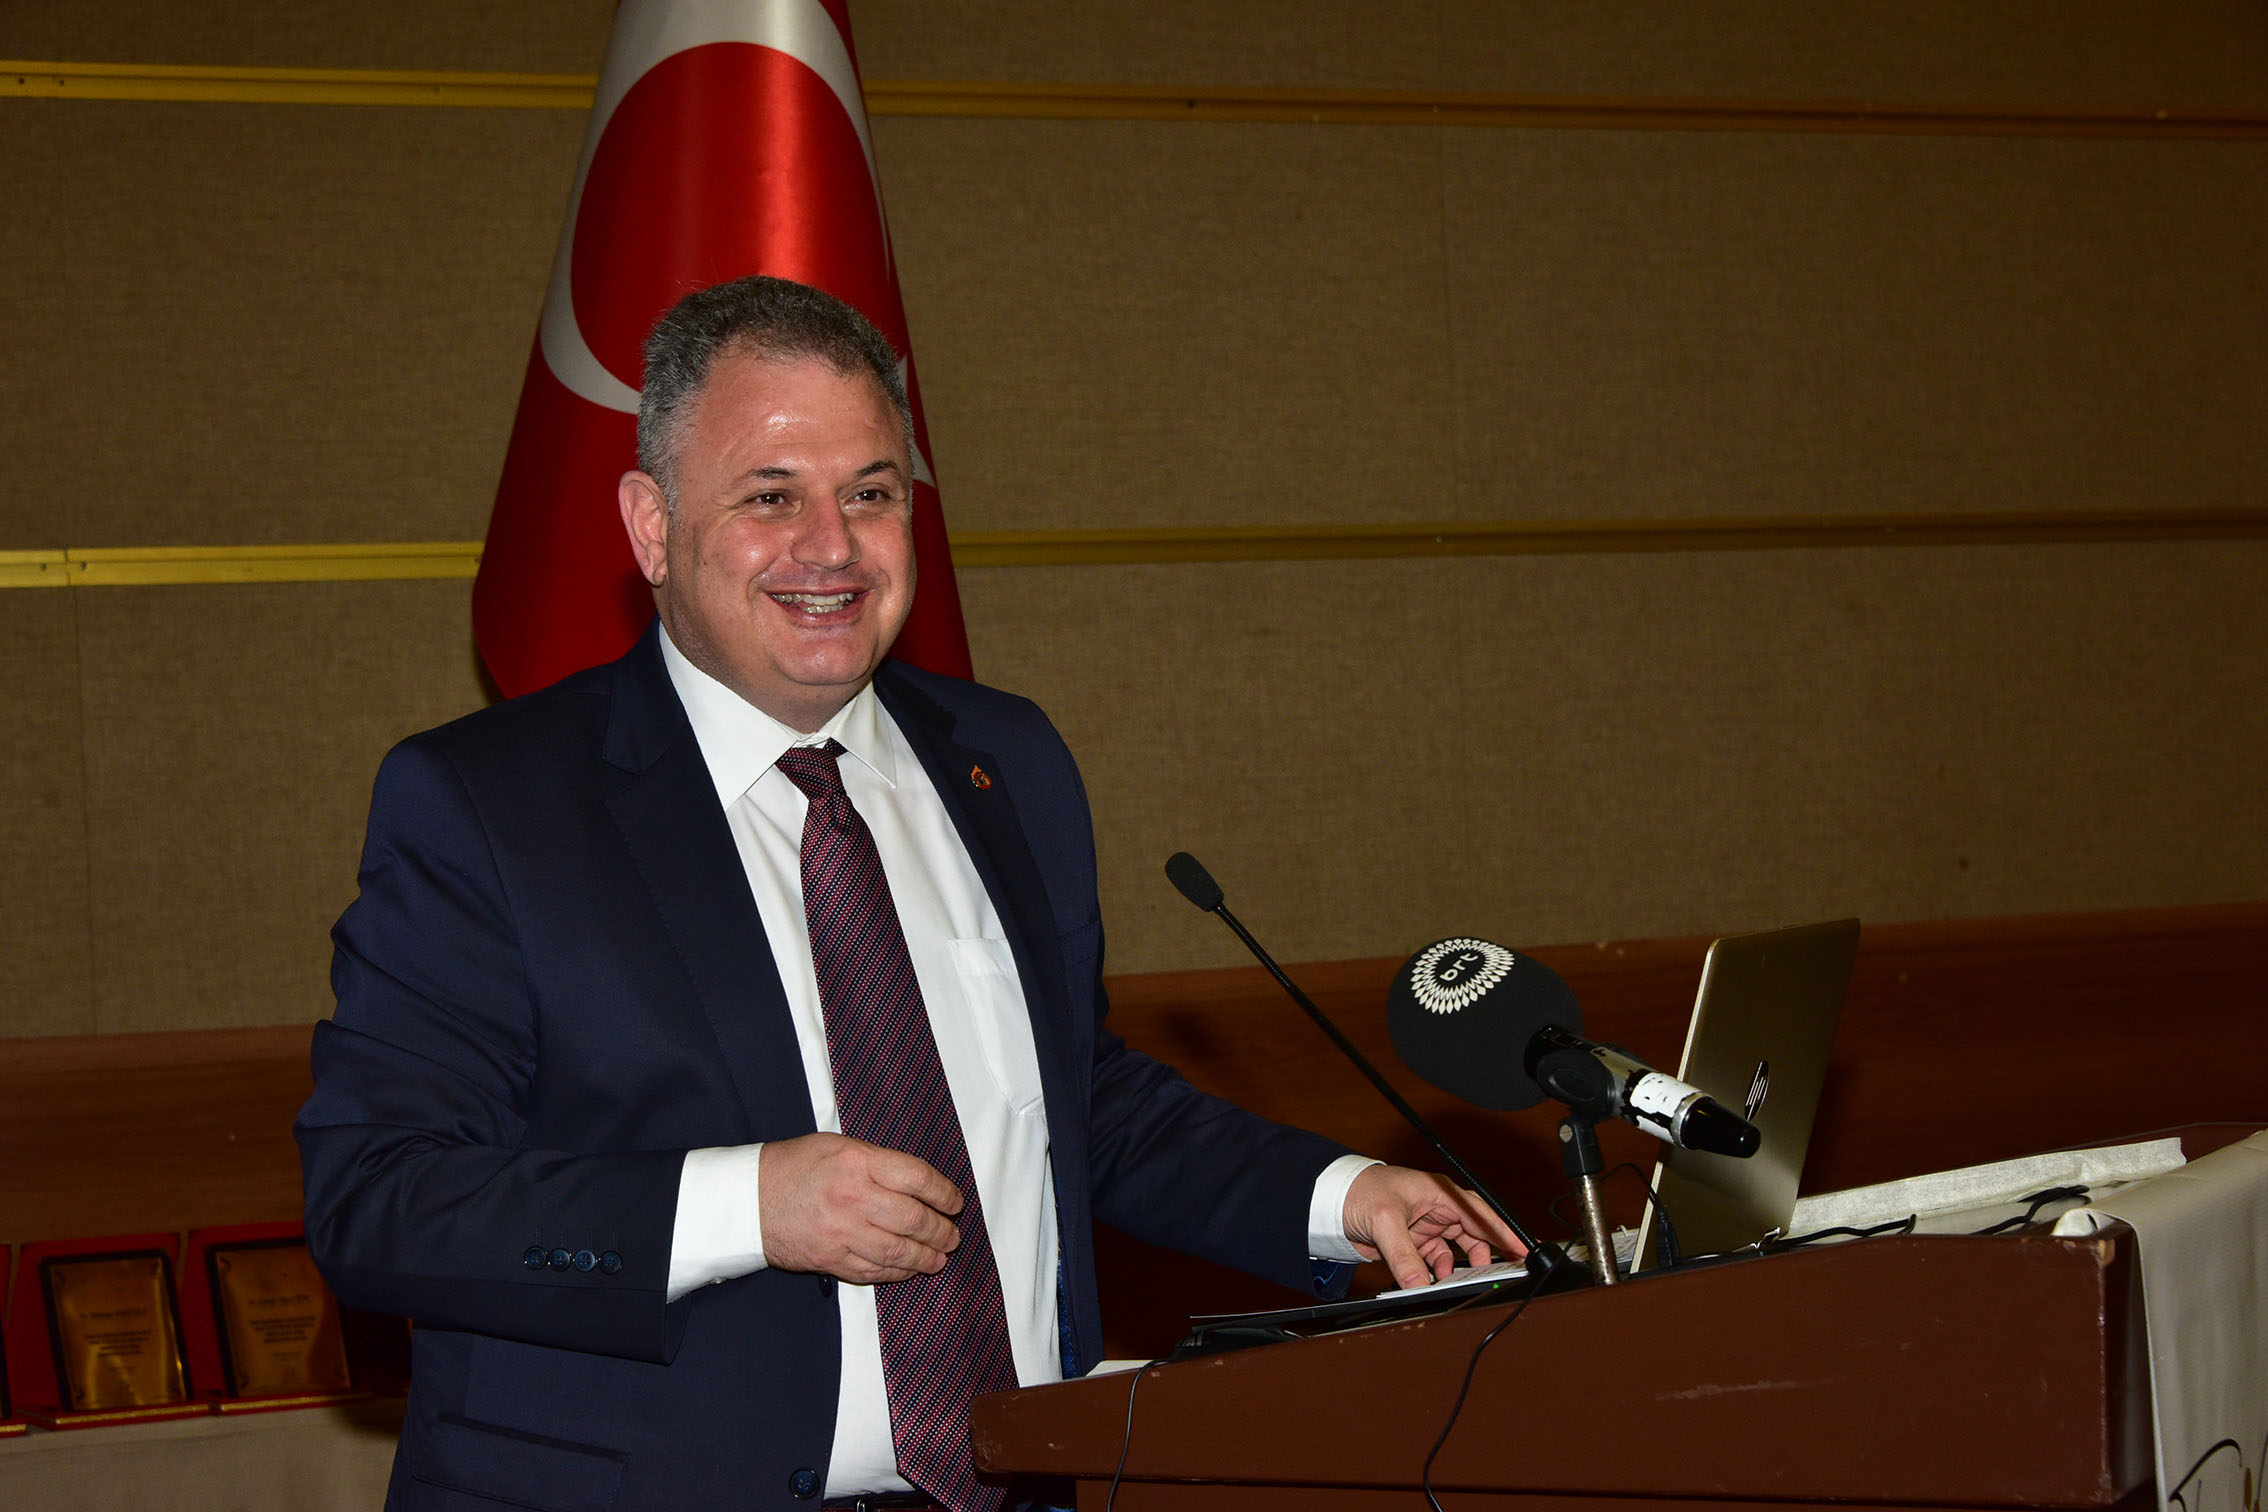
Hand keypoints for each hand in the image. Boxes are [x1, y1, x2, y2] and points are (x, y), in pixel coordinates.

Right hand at [758, 1133, 964, 1283]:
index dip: (944, 1193)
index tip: (955, 1202)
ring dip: (926, 1257)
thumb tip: (918, 1184)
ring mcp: (842, 1232)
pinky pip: (874, 1271)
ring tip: (940, 1257)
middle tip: (953, 1235)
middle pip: (914, 1219)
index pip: (918, 1178)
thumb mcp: (839, 1146)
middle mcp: (853, 1197)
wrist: (749, 1199)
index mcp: (858, 1162)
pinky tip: (909, 1269)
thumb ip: (878, 1163)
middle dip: (941, 1231)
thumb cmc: (795, 1167)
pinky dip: (897, 1272)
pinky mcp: (830, 1259)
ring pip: (898, 1251)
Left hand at [1341, 1165, 1525, 1289]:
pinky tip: (1436, 1281)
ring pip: (1457, 1250)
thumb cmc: (1359, 1191)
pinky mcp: (1414, 1242)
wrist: (1329, 1201)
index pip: (1480, 1213)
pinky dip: (1439, 1272)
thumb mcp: (1385, 1221)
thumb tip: (1420, 1284)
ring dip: (1460, 1267)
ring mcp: (1426, 1226)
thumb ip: (1404, 1255)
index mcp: (1439, 1193)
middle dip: (1490, 1254)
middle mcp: (1437, 1209)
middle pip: (1475, 1233)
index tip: (1523, 1249)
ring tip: (1465, 1282)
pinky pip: (1435, 1261)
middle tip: (1506, 1273)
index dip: (1503, 1232)